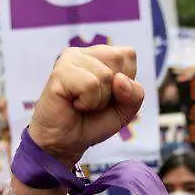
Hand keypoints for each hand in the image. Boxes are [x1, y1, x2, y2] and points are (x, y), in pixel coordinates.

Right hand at [28, 46, 144, 167]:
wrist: (65, 142)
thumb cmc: (92, 122)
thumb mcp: (125, 110)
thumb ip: (135, 94)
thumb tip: (119, 80)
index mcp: (99, 55)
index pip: (128, 55)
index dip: (125, 83)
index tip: (107, 96)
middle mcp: (84, 52)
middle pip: (119, 60)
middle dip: (113, 91)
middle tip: (93, 101)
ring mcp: (70, 59)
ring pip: (106, 75)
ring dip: (99, 100)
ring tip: (82, 104)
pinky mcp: (59, 72)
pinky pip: (90, 85)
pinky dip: (88, 102)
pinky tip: (74, 105)